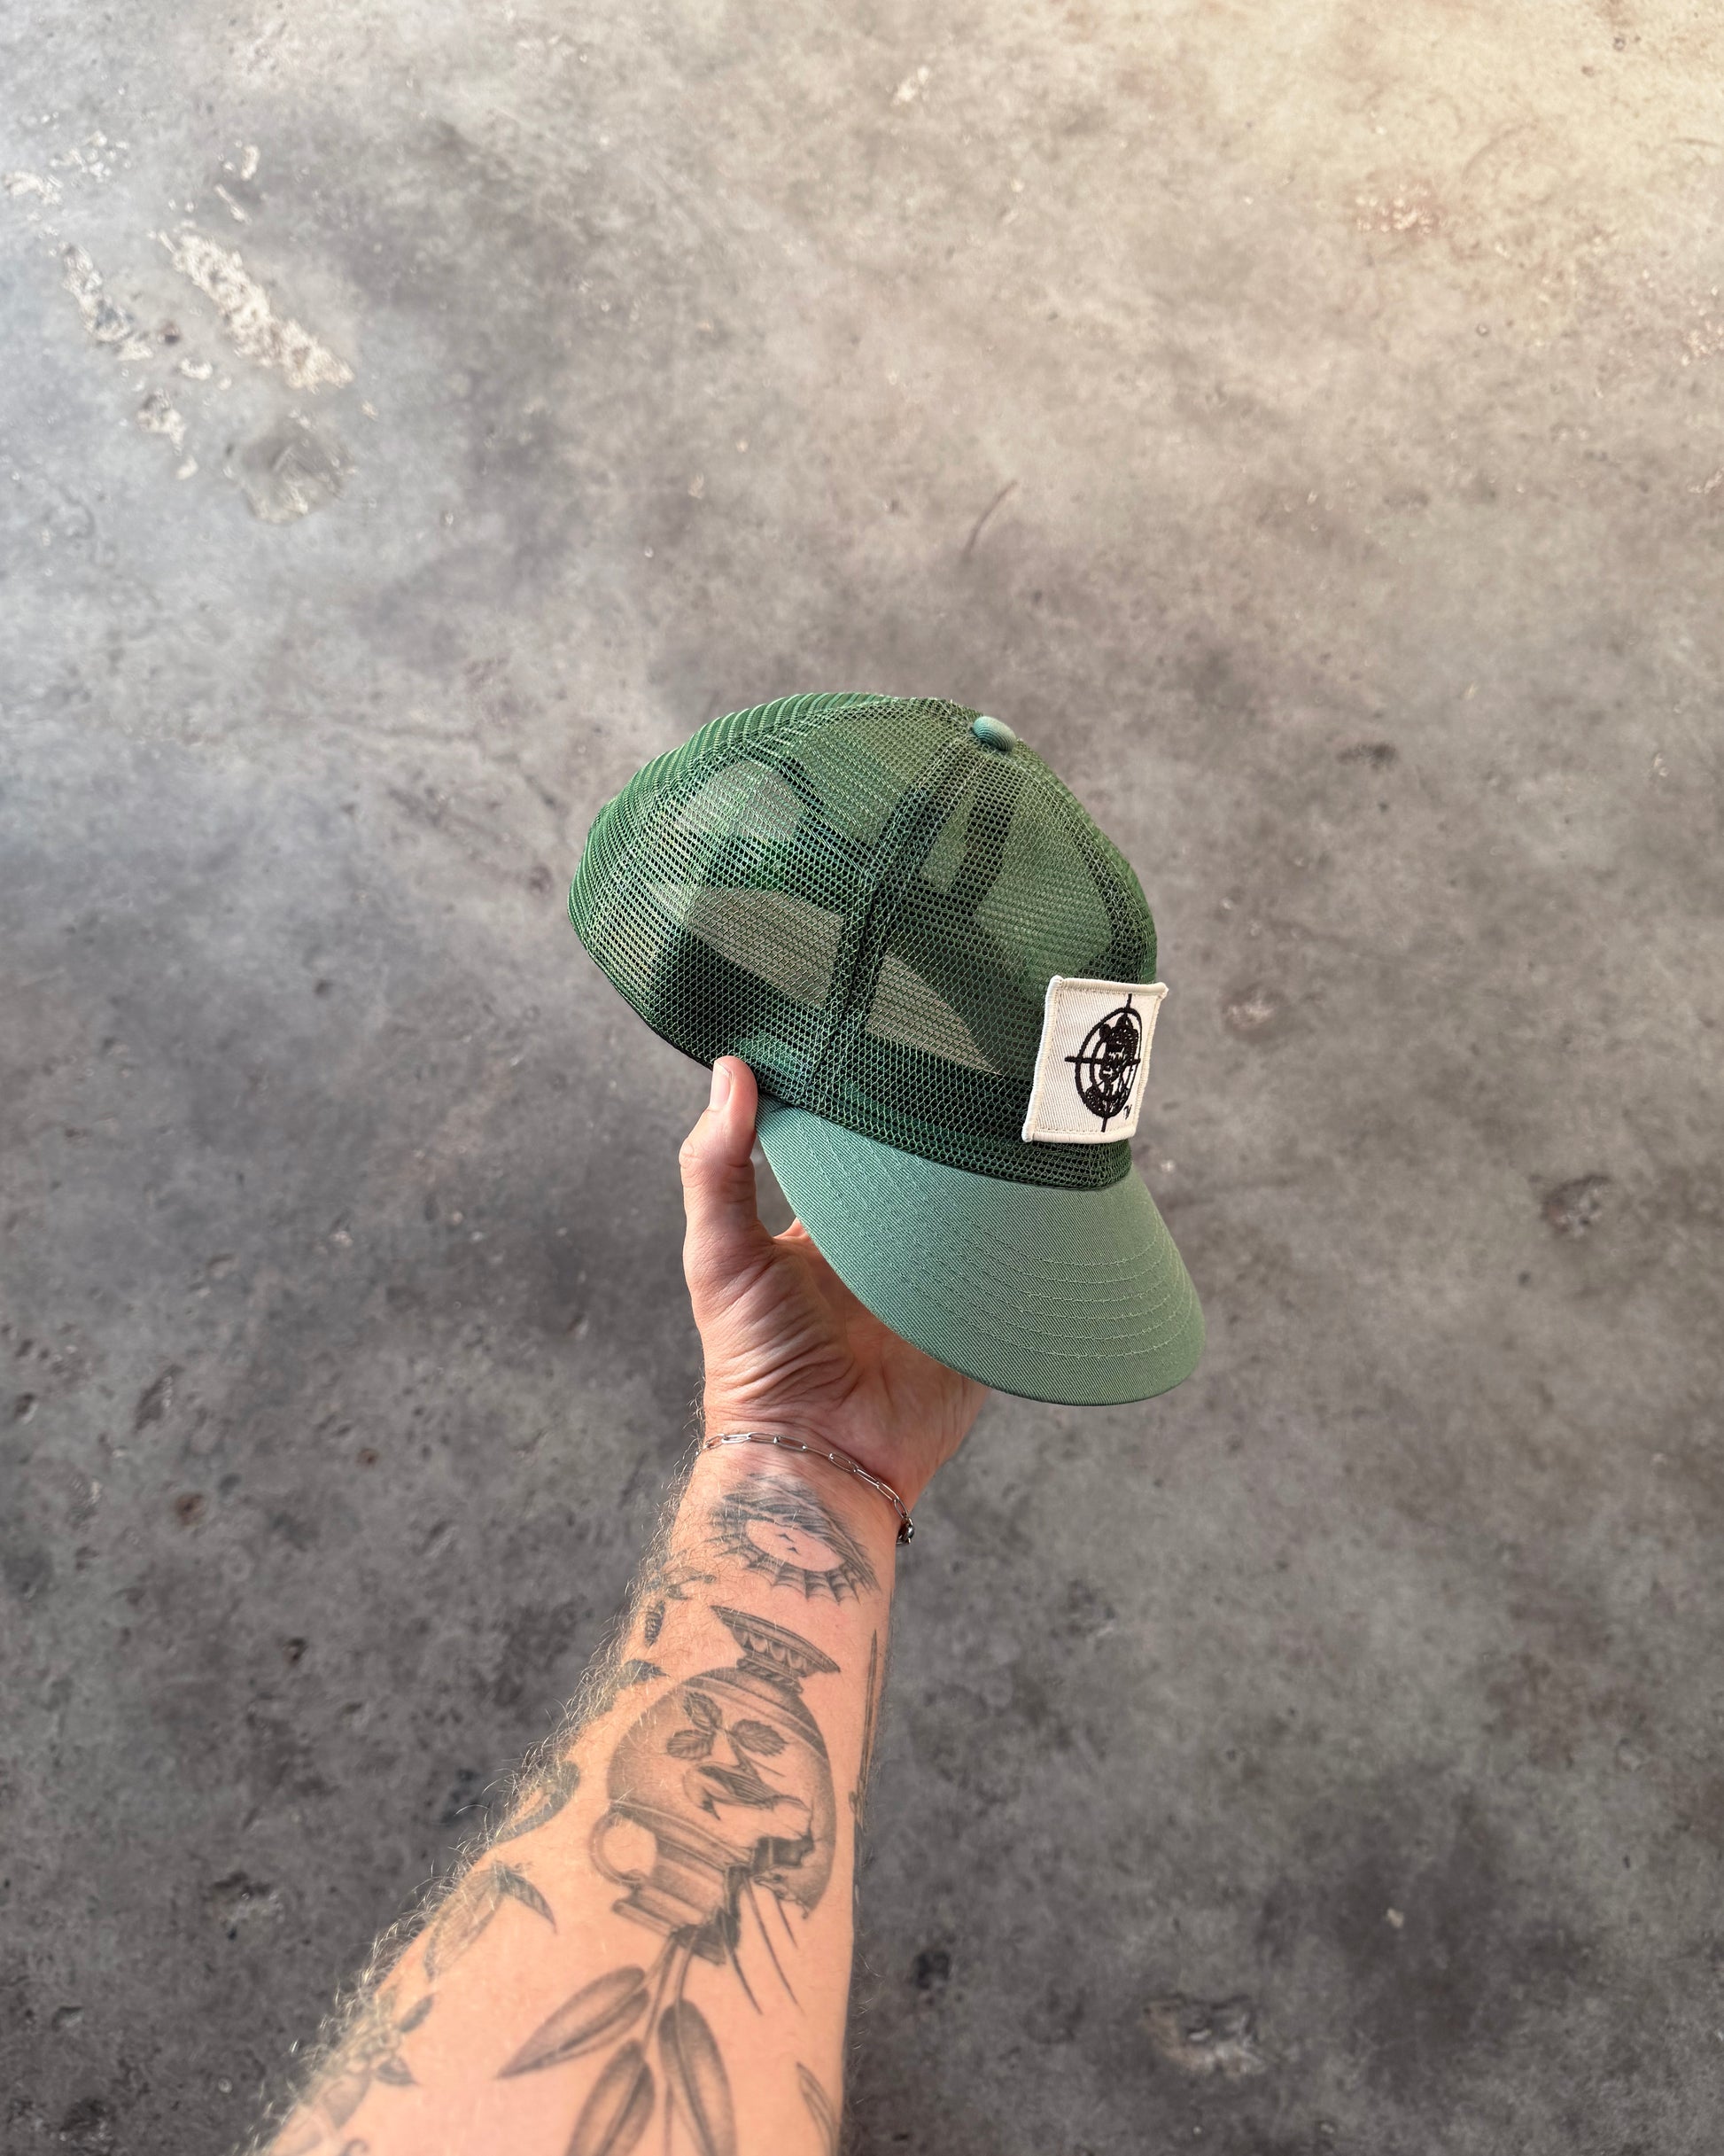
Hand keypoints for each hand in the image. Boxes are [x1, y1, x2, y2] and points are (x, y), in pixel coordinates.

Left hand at [679, 1057, 988, 1510]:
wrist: (821, 1455)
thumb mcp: (722, 1254)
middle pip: (921, 1173)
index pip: (853, 1145)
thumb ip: (716, 1166)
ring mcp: (935, 1280)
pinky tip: (1050, 1192)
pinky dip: (1030, 1241)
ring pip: (974, 1213)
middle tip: (976, 1069)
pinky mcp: (978, 1318)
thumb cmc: (756, 1360)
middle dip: (945, 1135)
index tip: (894, 1040)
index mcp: (826, 1223)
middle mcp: (883, 1246)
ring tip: (1023, 1120)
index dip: (870, 1103)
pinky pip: (1013, 1270)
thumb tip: (730, 1070)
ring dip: (993, 1182)